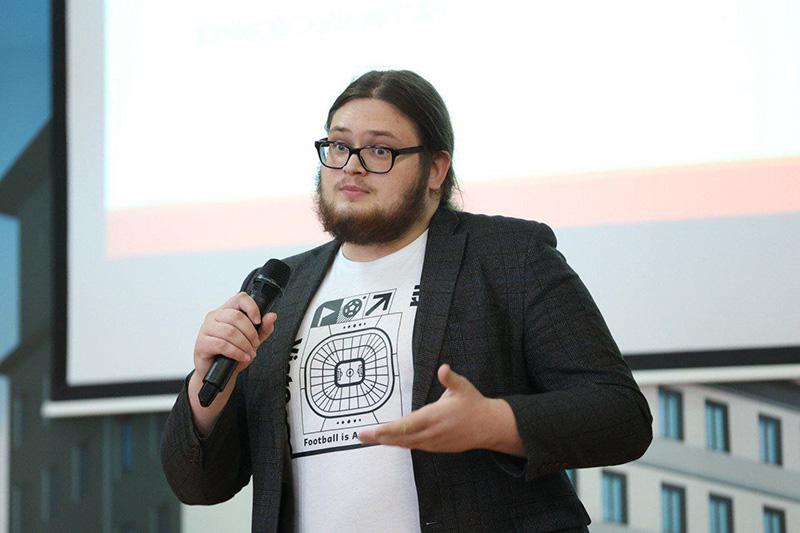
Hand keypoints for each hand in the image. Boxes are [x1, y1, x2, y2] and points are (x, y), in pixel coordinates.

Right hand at [193, 291, 276, 378]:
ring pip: (230, 331)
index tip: (258, 321)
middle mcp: (214, 316)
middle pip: (236, 316)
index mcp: (226, 311)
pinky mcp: (201, 343)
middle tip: (255, 344)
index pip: (240, 298)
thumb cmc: (233, 354)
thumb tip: (272, 316)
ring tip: (249, 353)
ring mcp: (206, 329)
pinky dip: (237, 352)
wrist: (220, 374)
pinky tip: (242, 357)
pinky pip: (222, 345)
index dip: (252, 308)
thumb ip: (263, 328)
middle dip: (250, 333)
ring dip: (245, 345)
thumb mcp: (252, 340)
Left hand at [357, 364, 521, 454]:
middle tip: (360, 436)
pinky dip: (400, 444)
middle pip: (401, 438)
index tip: (375, 430)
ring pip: (406, 444)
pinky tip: (389, 441)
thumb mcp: (464, 388)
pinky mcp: (436, 447)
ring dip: (387, 442)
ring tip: (369, 438)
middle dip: (380, 437)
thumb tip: (443, 368)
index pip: (408, 425)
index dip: (389, 429)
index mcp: (435, 416)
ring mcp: (434, 442)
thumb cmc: (473, 404)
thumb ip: (450, 379)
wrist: (489, 427)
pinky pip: (414, 446)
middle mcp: (432, 432)